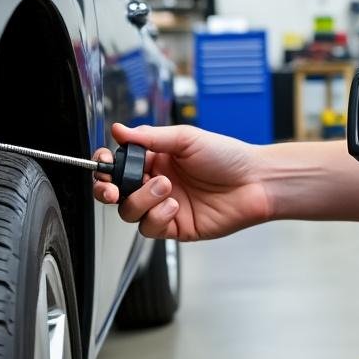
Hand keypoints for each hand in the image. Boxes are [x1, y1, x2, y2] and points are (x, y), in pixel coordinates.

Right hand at [92, 123, 272, 240]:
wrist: (255, 182)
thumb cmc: (228, 156)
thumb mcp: (186, 138)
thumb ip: (150, 137)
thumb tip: (119, 130)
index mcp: (155, 160)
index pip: (118, 165)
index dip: (104, 166)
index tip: (103, 163)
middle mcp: (156, 184)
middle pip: (116, 193)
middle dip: (107, 191)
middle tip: (113, 189)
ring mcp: (165, 207)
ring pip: (130, 212)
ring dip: (142, 199)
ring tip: (166, 187)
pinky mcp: (176, 228)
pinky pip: (151, 228)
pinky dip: (158, 216)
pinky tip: (176, 205)